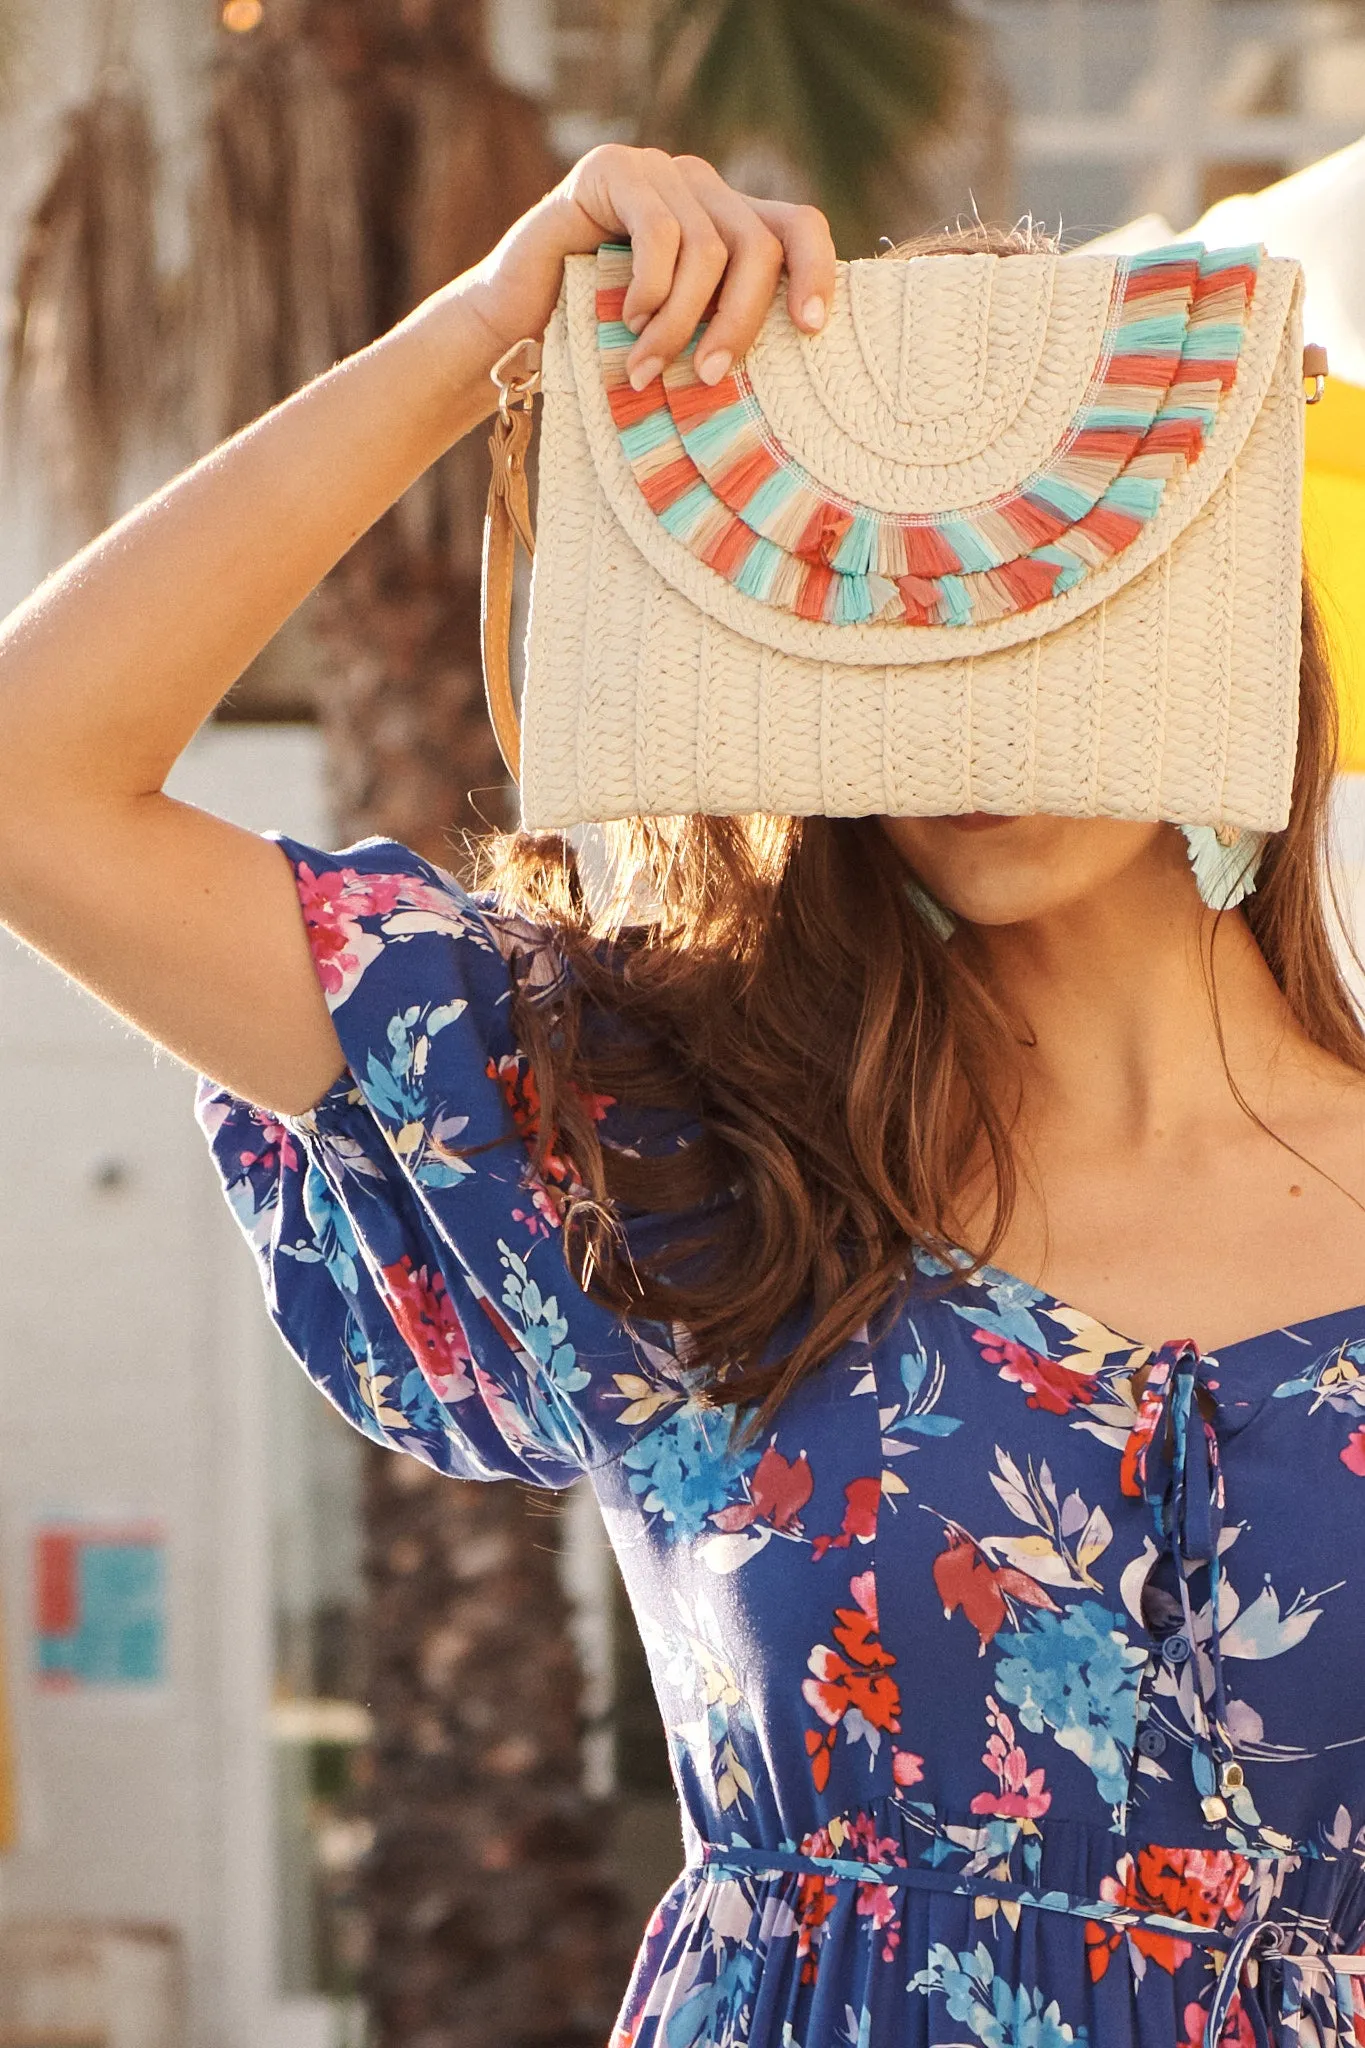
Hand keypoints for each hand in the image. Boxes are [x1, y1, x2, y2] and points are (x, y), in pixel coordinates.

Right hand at [460, 144, 837, 392]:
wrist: (512, 323)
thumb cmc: (600, 343)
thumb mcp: (681, 337)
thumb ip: (726, 327)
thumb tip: (795, 363)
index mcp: (728, 221)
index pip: (798, 226)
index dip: (817, 272)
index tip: (812, 329)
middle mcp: (700, 186)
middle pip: (757, 246)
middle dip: (739, 322)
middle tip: (709, 378)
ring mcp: (658, 170)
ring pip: (708, 249)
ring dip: (680, 322)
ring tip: (649, 369)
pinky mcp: (613, 169)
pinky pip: (660, 232)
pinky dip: (650, 289)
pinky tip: (626, 319)